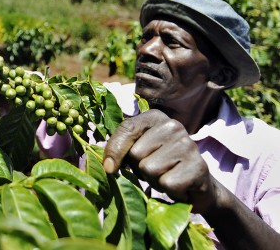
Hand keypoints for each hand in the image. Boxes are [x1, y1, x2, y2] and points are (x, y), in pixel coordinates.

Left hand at [103, 110, 217, 212]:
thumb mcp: (138, 151)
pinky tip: (179, 184)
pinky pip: (167, 183)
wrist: (197, 183)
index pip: (127, 129)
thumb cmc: (161, 164)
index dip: (114, 150)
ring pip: (150, 169)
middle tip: (155, 169)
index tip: (109, 168)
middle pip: (136, 153)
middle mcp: (173, 126)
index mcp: (155, 117)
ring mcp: (188, 144)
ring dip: (154, 180)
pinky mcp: (199, 166)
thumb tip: (107, 166)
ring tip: (167, 176)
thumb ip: (120, 149)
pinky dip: (170, 190)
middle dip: (140, 168)